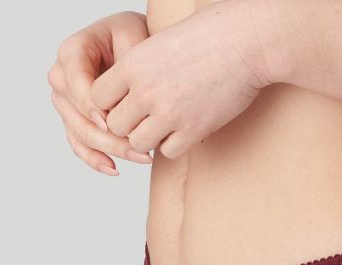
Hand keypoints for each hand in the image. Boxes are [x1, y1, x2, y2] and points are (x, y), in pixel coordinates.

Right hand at [47, 11, 154, 175]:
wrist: (137, 47)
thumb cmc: (136, 39)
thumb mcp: (134, 41)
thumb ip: (124, 70)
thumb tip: (114, 113)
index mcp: (71, 53)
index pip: (74, 82)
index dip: (90, 104)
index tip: (110, 121)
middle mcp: (62, 78)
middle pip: (78, 115)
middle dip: (109, 136)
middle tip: (141, 149)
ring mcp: (66, 103)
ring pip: (80, 134)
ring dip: (110, 151)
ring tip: (141, 158)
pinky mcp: (75, 121)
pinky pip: (80, 146)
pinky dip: (96, 160)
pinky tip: (114, 169)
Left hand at [90, 0, 271, 159]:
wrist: (244, 43)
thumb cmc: (208, 35)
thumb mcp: (161, 43)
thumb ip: (140, 68)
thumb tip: (128, 92)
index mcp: (133, 65)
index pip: (97, 97)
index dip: (110, 102)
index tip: (126, 100)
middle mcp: (146, 91)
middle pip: (116, 125)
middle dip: (129, 124)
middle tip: (145, 118)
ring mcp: (169, 114)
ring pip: (138, 143)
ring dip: (149, 138)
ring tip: (164, 125)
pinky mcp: (192, 130)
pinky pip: (168, 152)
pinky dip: (173, 145)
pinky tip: (184, 129)